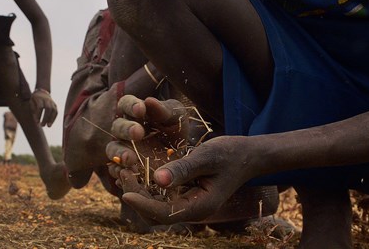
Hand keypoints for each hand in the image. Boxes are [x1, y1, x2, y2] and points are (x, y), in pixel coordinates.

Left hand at [31, 88, 57, 126]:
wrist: (42, 92)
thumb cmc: (34, 99)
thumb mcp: (31, 102)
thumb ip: (33, 109)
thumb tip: (36, 119)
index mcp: (39, 98)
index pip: (40, 107)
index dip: (39, 115)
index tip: (36, 122)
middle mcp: (47, 100)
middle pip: (48, 109)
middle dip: (46, 118)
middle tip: (42, 125)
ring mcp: (52, 102)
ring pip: (54, 110)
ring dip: (51, 119)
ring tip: (48, 126)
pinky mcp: (55, 105)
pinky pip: (56, 111)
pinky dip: (54, 118)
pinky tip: (51, 123)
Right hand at [106, 96, 190, 177]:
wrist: (181, 155)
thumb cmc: (176, 129)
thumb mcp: (176, 117)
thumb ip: (164, 110)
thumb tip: (149, 100)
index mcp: (135, 112)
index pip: (125, 104)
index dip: (130, 105)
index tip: (141, 109)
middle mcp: (124, 130)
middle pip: (117, 127)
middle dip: (126, 130)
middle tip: (138, 134)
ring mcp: (123, 150)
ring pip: (112, 149)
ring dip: (120, 153)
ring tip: (131, 159)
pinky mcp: (125, 168)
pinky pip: (116, 170)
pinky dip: (120, 173)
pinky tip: (130, 174)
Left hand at [108, 95, 251, 223]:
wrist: (247, 155)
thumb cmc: (231, 153)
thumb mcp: (207, 156)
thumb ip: (184, 168)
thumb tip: (157, 179)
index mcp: (200, 207)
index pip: (164, 214)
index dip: (142, 204)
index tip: (124, 191)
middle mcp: (191, 209)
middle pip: (155, 213)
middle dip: (136, 195)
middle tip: (122, 171)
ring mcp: (187, 203)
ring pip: (154, 206)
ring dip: (137, 191)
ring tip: (124, 169)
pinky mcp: (183, 194)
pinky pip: (159, 196)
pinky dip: (145, 185)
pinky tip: (135, 168)